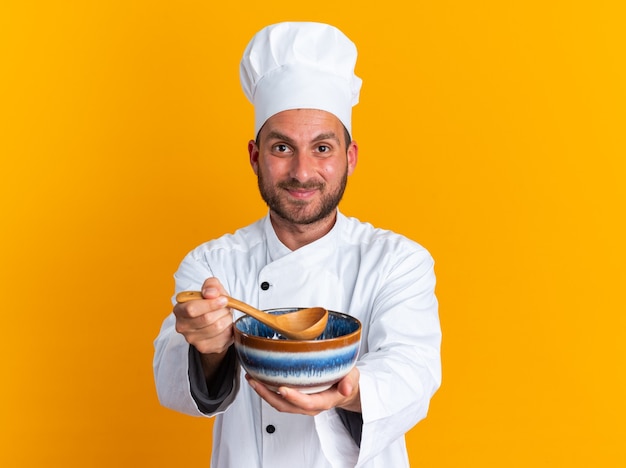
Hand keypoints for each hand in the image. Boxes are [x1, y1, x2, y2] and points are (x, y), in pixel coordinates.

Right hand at [173, 277, 232, 355]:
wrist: (214, 322)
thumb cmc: (211, 303)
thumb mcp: (212, 289)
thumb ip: (211, 285)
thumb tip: (211, 293)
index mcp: (179, 309)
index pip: (192, 309)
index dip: (210, 304)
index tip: (223, 300)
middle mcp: (182, 326)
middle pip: (207, 319)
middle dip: (222, 311)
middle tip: (226, 307)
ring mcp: (192, 339)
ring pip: (217, 328)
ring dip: (227, 319)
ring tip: (225, 315)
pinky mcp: (204, 348)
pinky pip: (223, 337)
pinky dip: (229, 329)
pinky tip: (225, 325)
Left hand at [246, 367, 360, 415]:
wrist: (345, 388)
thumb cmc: (347, 381)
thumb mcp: (353, 378)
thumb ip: (350, 382)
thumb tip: (346, 389)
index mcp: (323, 401)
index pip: (307, 403)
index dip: (294, 398)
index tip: (282, 389)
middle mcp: (309, 405)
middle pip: (286, 406)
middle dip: (268, 395)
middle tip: (256, 381)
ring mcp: (300, 403)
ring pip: (279, 403)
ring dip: (263, 393)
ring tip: (251, 378)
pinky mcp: (294, 398)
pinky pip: (278, 398)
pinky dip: (266, 390)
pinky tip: (258, 378)